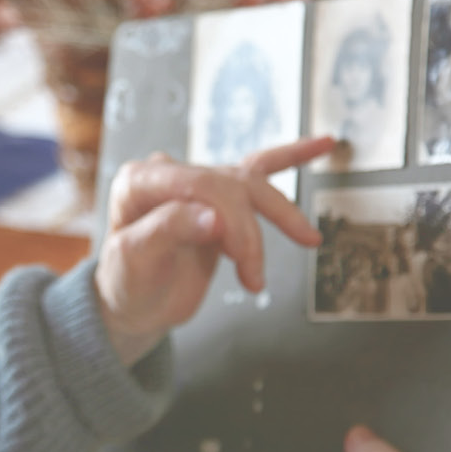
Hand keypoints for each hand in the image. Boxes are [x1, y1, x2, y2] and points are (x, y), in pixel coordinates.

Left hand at [94, 135, 336, 360]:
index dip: (225, 216)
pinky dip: (292, 159)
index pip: (197, 183)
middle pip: (228, 185)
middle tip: (254, 270)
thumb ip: (166, 231)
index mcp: (140, 180)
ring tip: (306, 239)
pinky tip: (323, 145)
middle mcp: (169, 173)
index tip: (236, 253)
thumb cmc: (127, 284)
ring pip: (251, 184)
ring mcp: (198, 184)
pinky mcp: (221, 199)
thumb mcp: (133, 262)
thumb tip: (211, 218)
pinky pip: (260, 171)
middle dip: (249, 230)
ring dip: (281, 213)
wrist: (135, 305)